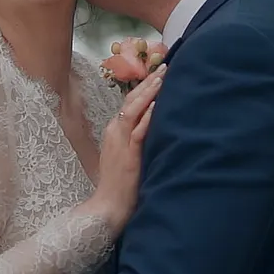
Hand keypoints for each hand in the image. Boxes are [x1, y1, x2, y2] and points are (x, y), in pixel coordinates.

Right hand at [89, 64, 164, 227]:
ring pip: (133, 110)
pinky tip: (158, 105)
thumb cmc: (119, 183)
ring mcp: (120, 142)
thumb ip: (135, 139)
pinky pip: (138, 131)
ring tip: (162, 78)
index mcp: (114, 131)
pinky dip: (147, 117)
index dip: (143, 87)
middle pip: (131, 101)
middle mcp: (115, 132)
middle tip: (164, 67)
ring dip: (148, 93)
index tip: (158, 74)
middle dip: (148, 83)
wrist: (108, 205)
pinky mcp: (128, 155)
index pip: (129, 103)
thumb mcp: (126, 155)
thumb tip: (152, 124)